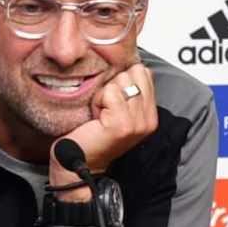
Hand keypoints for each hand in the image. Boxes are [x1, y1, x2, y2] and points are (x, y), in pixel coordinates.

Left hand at [48, 63, 157, 201]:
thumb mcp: (116, 110)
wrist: (77, 163)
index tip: (111, 101)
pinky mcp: (122, 124)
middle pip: (134, 72)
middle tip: (104, 108)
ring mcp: (137, 123)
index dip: (122, 79)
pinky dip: (97, 101)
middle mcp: (148, 120)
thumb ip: (127, 90)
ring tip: (99, 113)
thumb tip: (127, 63)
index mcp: (150, 114)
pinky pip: (109, 92)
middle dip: (113, 84)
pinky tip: (95, 117)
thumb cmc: (91, 135)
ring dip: (103, 94)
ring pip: (121, 80)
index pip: (144, 72)